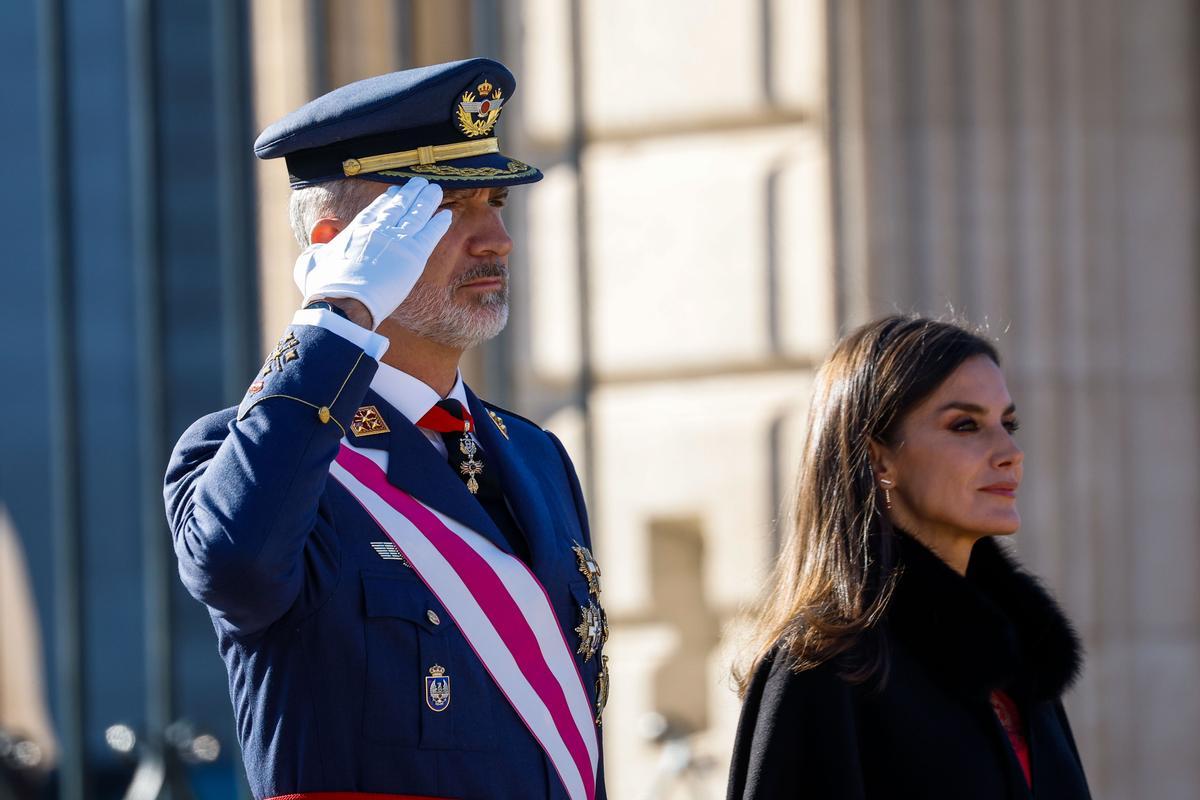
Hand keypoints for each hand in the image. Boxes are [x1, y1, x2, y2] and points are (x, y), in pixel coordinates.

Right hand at [293, 177, 451, 328]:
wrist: (344, 303)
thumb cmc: (325, 289)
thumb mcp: (310, 264)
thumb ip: (315, 252)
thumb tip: (316, 249)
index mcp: (356, 230)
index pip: (376, 209)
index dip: (388, 199)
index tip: (395, 191)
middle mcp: (378, 229)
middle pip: (398, 205)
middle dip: (410, 193)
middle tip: (419, 184)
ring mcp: (397, 240)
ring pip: (416, 214)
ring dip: (427, 200)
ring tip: (434, 190)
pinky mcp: (413, 255)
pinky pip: (430, 234)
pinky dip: (439, 223)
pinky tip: (446, 215)